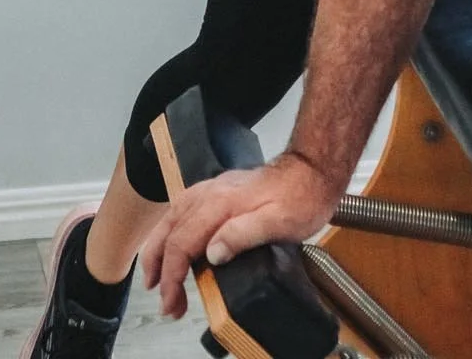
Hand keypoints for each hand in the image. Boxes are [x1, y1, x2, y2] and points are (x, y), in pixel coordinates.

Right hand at [141, 153, 336, 318]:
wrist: (315, 169)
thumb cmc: (302, 197)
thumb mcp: (278, 222)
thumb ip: (242, 235)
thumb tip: (211, 254)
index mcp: (222, 204)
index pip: (183, 241)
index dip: (172, 274)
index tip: (171, 301)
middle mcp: (213, 193)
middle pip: (170, 227)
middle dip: (157, 262)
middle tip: (157, 292)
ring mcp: (216, 189)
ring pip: (174, 215)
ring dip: (160, 245)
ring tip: (157, 273)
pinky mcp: (223, 190)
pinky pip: (185, 208)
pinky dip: (173, 229)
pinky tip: (176, 240)